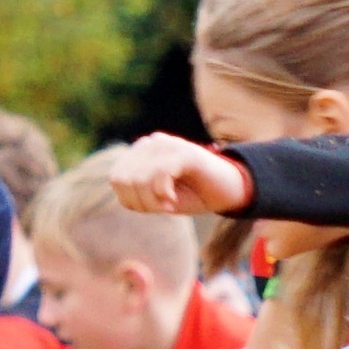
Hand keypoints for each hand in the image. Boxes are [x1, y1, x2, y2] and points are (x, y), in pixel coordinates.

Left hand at [107, 133, 251, 217]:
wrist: (231, 190)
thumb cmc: (195, 194)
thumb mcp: (158, 197)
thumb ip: (136, 190)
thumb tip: (118, 183)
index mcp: (143, 151)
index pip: (117, 178)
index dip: (132, 200)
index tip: (155, 206)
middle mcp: (153, 142)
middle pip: (123, 179)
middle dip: (141, 202)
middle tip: (163, 206)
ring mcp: (168, 144)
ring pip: (138, 178)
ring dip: (152, 201)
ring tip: (169, 203)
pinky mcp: (185, 152)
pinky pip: (159, 175)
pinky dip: (163, 195)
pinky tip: (174, 200)